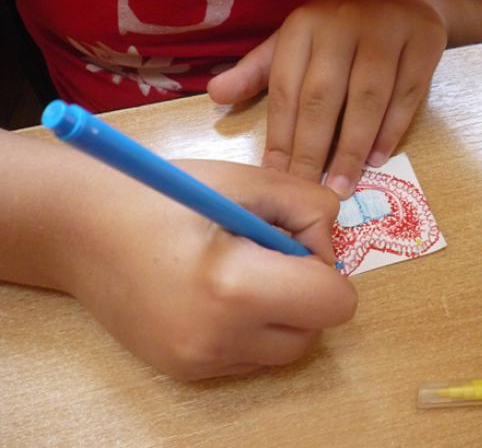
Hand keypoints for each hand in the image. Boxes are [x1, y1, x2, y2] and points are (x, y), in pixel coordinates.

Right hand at [60, 159, 356, 379]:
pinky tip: (215, 293)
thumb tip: (331, 242)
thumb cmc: (160, 193)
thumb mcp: (244, 181)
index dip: (326, 267)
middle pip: (315, 331)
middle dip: (307, 292)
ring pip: (285, 349)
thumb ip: (307, 205)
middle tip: (267, 253)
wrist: (76, 229)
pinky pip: (250, 357)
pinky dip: (252, 328)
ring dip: (283, 314)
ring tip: (240, 272)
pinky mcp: (185, 372)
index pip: (334, 302)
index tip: (294, 240)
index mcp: (233, 286)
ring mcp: (199, 362)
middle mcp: (219, 339)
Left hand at [208, 0, 446, 197]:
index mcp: (303, 26)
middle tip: (309, 191)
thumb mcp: (293, 42)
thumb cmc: (336, 31)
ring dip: (353, 147)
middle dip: (313, 149)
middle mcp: (341, 25)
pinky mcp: (423, 43)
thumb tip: (214, 96)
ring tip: (343, 185)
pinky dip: (391, 129)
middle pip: (323, 96)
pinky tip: (377, 159)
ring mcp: (385, 32)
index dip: (280, 136)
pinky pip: (406, 94)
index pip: (287, 89)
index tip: (276, 176)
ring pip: (367, 98)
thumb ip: (256, 72)